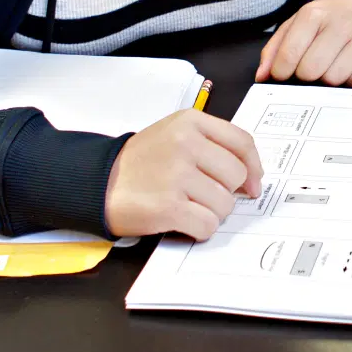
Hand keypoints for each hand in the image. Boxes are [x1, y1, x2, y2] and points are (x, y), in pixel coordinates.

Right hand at [103, 108, 263, 239]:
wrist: (97, 181)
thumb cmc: (141, 162)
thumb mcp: (175, 134)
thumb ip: (212, 145)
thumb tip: (252, 178)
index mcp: (190, 122)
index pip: (242, 142)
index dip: (254, 167)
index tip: (253, 184)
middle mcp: (185, 144)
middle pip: (237, 175)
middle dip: (227, 191)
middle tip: (205, 195)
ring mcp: (176, 175)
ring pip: (225, 204)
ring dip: (212, 212)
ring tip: (188, 206)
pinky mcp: (168, 206)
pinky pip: (207, 225)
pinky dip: (200, 229)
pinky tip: (183, 221)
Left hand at [257, 0, 351, 85]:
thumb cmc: (324, 20)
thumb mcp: (295, 25)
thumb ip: (274, 49)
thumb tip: (262, 76)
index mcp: (313, 14)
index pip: (289, 55)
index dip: (281, 71)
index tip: (283, 72)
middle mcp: (339, 24)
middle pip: (311, 71)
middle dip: (305, 76)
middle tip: (308, 68)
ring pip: (334, 79)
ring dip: (327, 79)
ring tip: (328, 65)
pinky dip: (349, 80)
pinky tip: (346, 66)